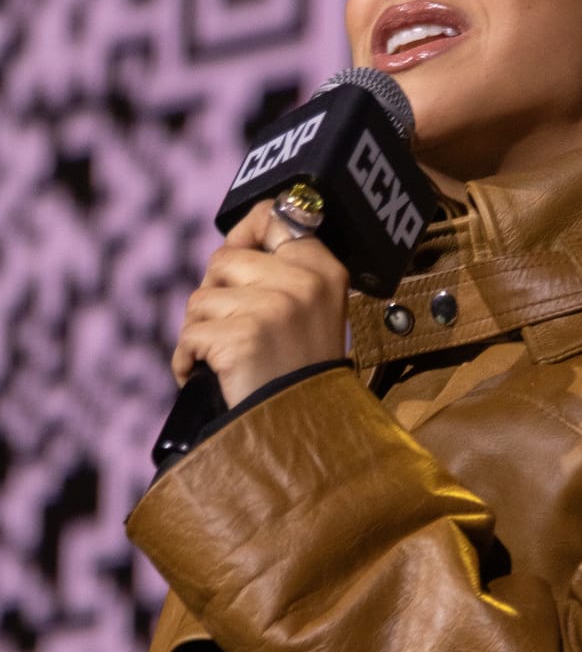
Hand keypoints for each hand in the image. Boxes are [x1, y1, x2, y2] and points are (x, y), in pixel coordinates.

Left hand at [172, 200, 348, 407]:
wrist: (303, 436)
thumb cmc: (299, 377)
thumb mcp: (311, 314)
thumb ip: (285, 273)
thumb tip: (235, 237)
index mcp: (325, 271)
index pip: (277, 216)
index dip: (245, 230)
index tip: (237, 248)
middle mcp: (304, 283)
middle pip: (224, 258)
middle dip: (215, 294)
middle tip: (232, 330)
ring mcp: (275, 309)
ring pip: (201, 298)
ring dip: (200, 332)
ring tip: (226, 360)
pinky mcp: (244, 338)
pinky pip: (190, 334)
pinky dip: (187, 361)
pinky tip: (208, 377)